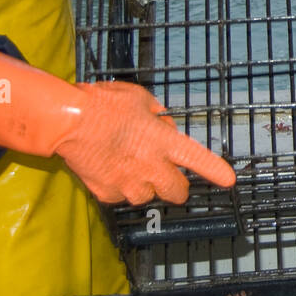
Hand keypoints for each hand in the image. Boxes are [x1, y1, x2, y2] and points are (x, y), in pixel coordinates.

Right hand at [0, 50, 233, 204]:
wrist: (67, 122)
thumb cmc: (104, 104)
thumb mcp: (140, 99)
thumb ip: (159, 116)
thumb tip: (164, 127)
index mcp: (164, 141)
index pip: (198, 160)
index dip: (215, 172)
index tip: (228, 181)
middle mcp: (151, 167)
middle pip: (178, 193)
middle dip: (176, 186)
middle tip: (166, 173)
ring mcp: (129, 184)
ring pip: (148, 196)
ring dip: (144, 184)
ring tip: (127, 163)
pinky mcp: (108, 194)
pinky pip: (122, 196)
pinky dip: (119, 186)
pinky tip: (109, 167)